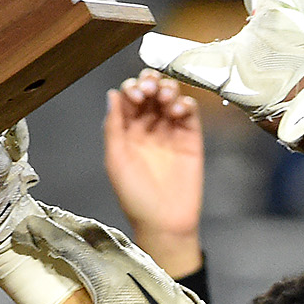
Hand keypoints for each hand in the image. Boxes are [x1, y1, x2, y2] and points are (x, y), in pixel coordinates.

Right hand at [16, 204, 232, 303]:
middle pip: (89, 229)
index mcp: (107, 273)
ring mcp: (146, 266)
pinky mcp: (159, 275)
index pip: (66, 242)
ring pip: (111, 235)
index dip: (41, 231)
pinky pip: (127, 247)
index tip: (22, 224)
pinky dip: (107, 241)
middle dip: (62, 221)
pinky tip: (105, 252)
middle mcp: (127, 261)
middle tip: (42, 216)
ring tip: (70, 229)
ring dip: (87, 229)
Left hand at [104, 70, 203, 275]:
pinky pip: (189, 112)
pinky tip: (178, 112)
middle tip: (151, 89)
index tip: (136, 95)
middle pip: (150, 91)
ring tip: (166, 98)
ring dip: (168, 89)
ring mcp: (170, 131)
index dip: (132, 88)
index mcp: (126, 131)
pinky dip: (185, 104)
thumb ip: (113, 126)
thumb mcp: (116, 160)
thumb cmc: (136, 197)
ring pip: (170, 96)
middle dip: (150, 82)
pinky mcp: (191, 138)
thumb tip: (112, 94)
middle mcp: (148, 127)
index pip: (129, 97)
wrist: (164, 221)